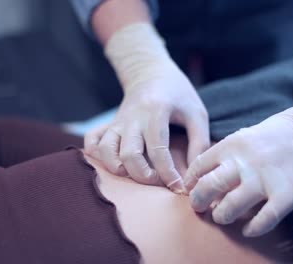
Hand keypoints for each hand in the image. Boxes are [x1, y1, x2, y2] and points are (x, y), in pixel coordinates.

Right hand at [85, 59, 208, 192]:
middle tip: (159, 182)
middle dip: (144, 176)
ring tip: (136, 174)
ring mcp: (118, 121)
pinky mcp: (109, 124)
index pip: (158, 151)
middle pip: (129, 155)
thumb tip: (194, 174)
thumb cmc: (178, 94)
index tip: (178, 187)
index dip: (168, 174)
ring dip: (119, 169)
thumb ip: (199, 143)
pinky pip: (92, 140)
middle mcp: (133, 117)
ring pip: (106, 151)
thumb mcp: (197, 113)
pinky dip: (96, 155)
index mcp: (156, 111)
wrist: (151, 71)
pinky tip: (113, 162)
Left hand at [185, 107, 292, 236]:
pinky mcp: (288, 193)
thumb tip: (211, 176)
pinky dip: (252, 229)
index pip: (199, 166)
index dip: (191, 182)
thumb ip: (229, 153)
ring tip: (223, 217)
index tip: (190, 190)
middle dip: (198, 201)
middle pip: (208, 187)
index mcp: (233, 144)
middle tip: (199, 208)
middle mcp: (245, 161)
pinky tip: (248, 229)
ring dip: (222, 216)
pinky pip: (264, 220)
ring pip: (231, 207)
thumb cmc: (282, 131)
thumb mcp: (248, 134)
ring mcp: (266, 178)